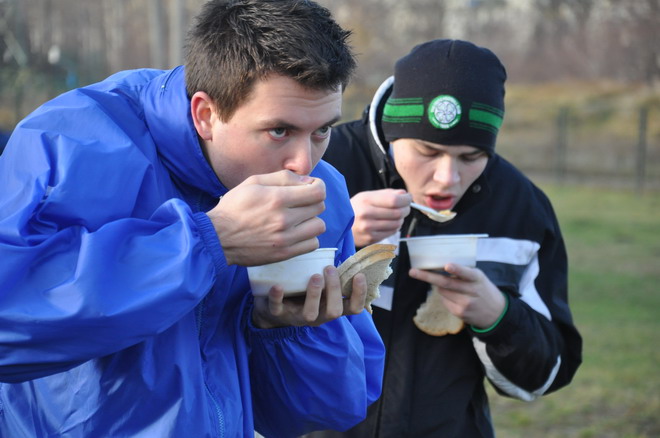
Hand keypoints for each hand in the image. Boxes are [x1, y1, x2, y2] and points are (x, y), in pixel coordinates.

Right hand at [207, 170, 325, 265]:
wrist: (218, 237)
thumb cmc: (234, 207)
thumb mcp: (254, 182)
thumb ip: (283, 178)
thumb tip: (307, 181)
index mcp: (277, 199)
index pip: (318, 191)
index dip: (318, 186)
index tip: (310, 187)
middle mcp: (284, 219)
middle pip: (319, 207)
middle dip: (312, 201)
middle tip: (299, 202)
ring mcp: (285, 239)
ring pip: (319, 226)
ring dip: (311, 220)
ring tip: (298, 219)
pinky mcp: (284, 253)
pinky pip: (312, 244)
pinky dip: (308, 237)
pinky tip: (295, 233)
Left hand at [252, 266, 367, 327]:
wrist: (275, 308)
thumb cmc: (306, 291)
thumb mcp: (323, 285)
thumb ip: (334, 275)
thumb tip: (350, 255)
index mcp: (332, 307)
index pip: (353, 308)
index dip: (359, 294)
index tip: (359, 275)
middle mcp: (319, 315)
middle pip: (334, 311)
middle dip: (334, 290)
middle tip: (330, 269)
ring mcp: (298, 316)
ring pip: (310, 314)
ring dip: (314, 294)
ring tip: (315, 276)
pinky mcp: (278, 314)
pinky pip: (277, 309)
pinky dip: (277, 297)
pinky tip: (278, 285)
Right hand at [350, 189, 411, 246]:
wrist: (339, 224)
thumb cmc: (356, 208)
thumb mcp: (367, 196)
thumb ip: (387, 194)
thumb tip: (405, 195)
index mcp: (366, 200)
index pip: (394, 200)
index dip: (406, 200)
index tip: (409, 198)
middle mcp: (366, 214)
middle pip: (398, 213)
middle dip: (406, 209)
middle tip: (406, 207)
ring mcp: (368, 228)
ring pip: (397, 224)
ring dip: (401, 219)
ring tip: (397, 215)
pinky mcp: (370, 238)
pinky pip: (391, 232)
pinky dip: (395, 227)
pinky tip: (390, 223)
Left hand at [409, 263, 505, 328]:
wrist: (496, 313)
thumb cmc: (483, 289)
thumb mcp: (479, 278)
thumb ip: (464, 273)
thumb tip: (440, 268)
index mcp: (477, 278)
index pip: (467, 273)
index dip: (457, 270)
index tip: (448, 266)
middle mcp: (471, 291)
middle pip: (446, 283)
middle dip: (427, 277)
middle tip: (412, 272)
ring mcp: (465, 304)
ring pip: (442, 292)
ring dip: (439, 286)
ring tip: (450, 286)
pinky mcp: (460, 313)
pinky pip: (445, 301)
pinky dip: (445, 297)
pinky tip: (455, 297)